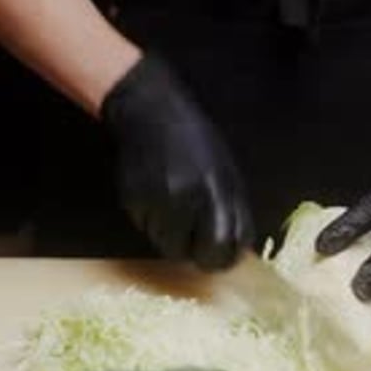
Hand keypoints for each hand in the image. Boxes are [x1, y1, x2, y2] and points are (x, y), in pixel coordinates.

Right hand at [101, 52, 253, 268]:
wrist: (152, 113)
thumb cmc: (196, 141)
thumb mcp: (226, 171)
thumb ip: (232, 210)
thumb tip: (237, 248)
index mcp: (215, 190)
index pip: (222, 246)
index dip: (222, 258)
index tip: (221, 255)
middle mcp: (185, 199)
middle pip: (188, 254)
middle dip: (194, 251)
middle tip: (196, 240)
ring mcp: (155, 201)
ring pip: (165, 244)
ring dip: (172, 235)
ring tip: (175, 205)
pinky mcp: (133, 202)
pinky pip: (146, 228)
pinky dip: (154, 221)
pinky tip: (157, 195)